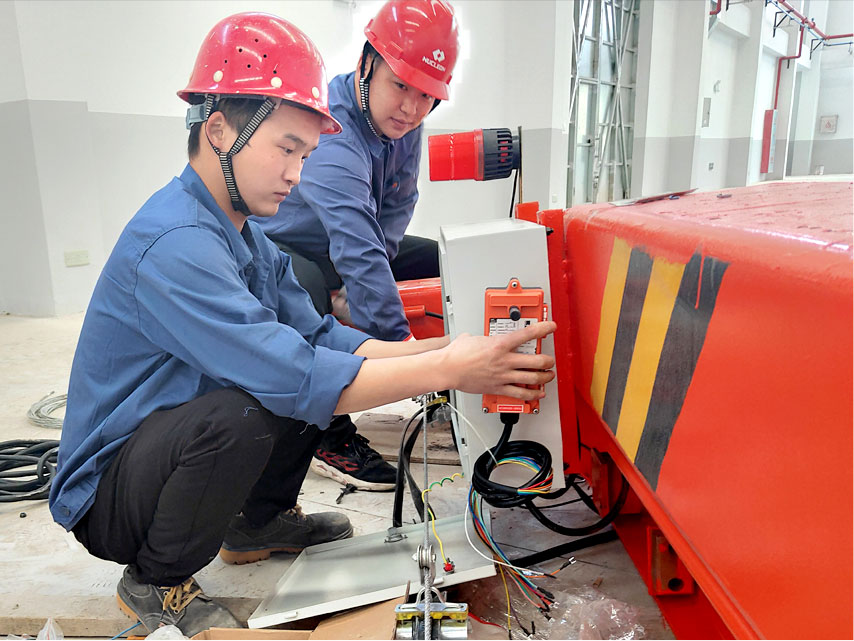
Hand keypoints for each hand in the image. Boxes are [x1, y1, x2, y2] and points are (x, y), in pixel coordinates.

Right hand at [441, 321, 556, 399]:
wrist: (447, 369)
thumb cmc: (456, 354)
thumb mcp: (473, 337)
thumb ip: (483, 337)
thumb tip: (483, 337)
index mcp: (500, 343)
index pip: (528, 333)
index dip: (544, 328)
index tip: (551, 327)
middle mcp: (505, 360)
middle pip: (537, 361)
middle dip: (548, 361)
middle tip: (550, 359)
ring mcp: (503, 375)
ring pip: (533, 378)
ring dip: (545, 377)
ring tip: (548, 375)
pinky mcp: (498, 388)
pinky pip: (520, 393)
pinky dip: (532, 394)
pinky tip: (538, 393)